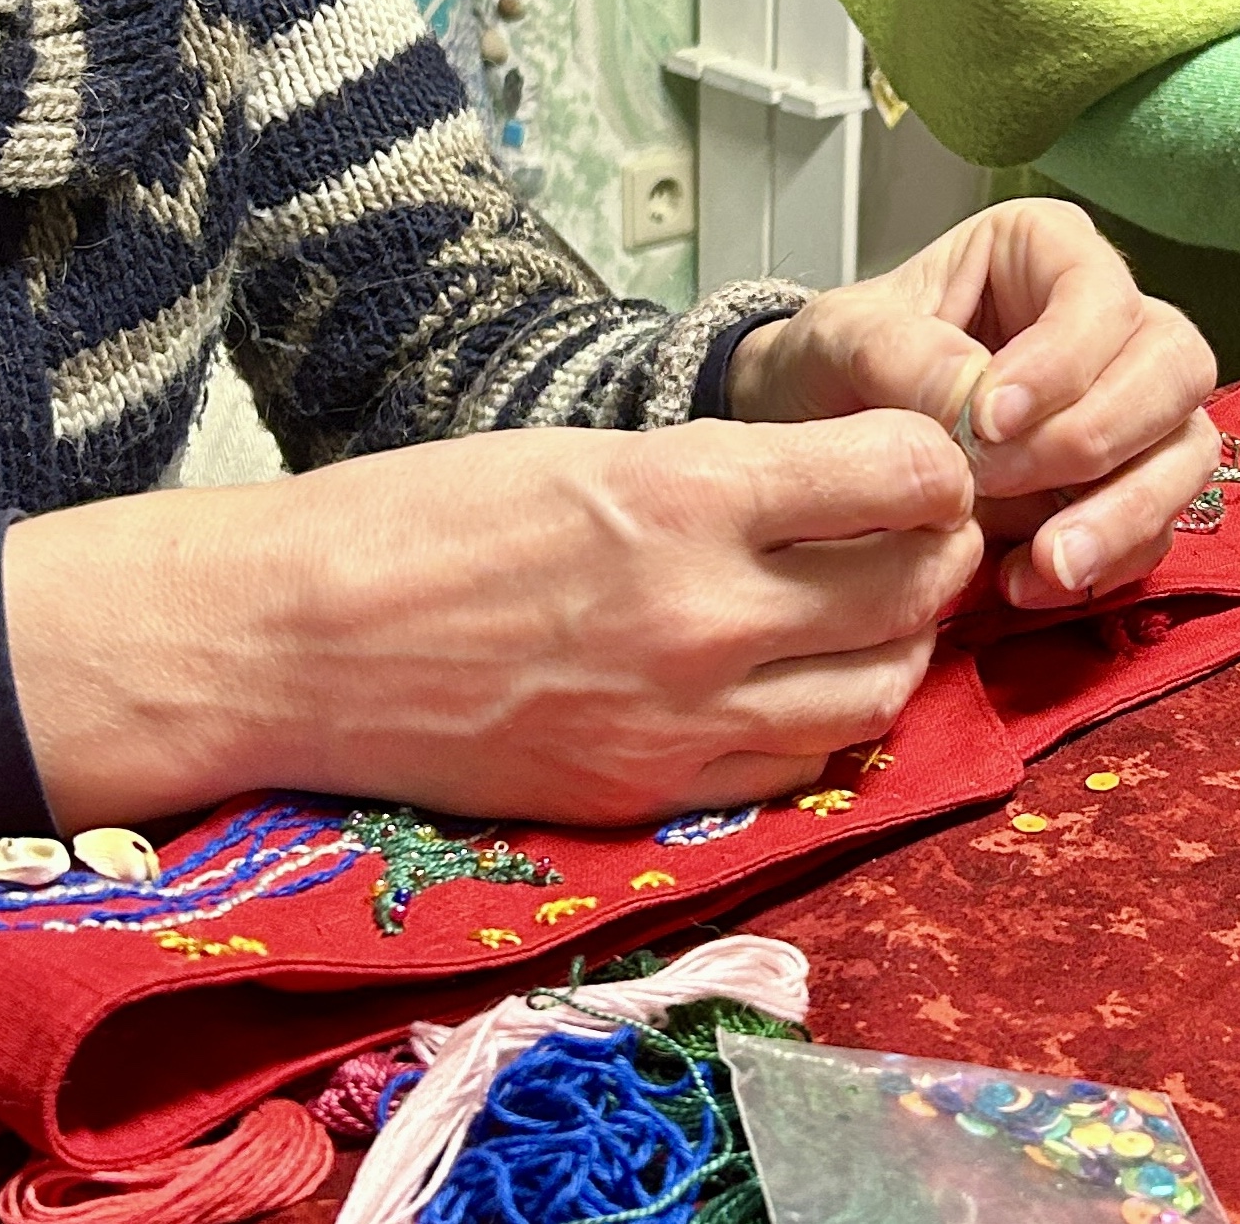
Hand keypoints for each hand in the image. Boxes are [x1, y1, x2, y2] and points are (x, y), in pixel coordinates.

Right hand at [4, 412, 979, 834]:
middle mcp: (710, 612)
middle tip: (917, 525)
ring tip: (864, 604)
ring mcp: (687, 719)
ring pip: (884, 689)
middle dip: (939, 547)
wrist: (299, 644)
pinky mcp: (655, 795)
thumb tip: (851, 480)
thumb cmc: (432, 516)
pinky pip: (805, 763)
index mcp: (690, 493)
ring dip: (899, 641)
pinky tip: (797, 677)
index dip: (935, 457)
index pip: (908, 473)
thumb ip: (734, 472)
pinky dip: (829, 717)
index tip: (921, 453)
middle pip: (917, 587)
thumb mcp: (597, 444)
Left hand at [726, 199, 1217, 610]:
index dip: (1063, 359)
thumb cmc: (839, 365)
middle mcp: (1107, 323)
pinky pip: (1157, 526)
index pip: (1099, 292)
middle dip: (1102, 436)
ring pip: (1186, 449)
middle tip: (1003, 483)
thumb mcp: (840, 339)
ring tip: (1047, 563)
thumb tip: (975, 395)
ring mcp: (1129, 409)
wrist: (820, 445)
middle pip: (1175, 365)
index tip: (988, 420)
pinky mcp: (1124, 487)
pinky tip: (1024, 581)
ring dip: (1126, 513)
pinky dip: (1105, 563)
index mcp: (1045, 252)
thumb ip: (900, 352)